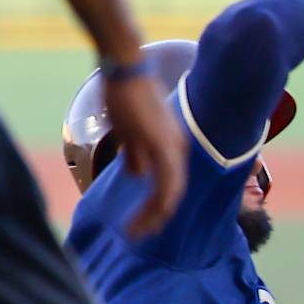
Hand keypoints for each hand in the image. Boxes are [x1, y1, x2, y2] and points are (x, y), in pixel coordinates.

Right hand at [100, 68, 186, 236]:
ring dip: (152, 217)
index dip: (162, 207)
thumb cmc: (127, 95)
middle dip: (158, 218)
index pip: (173, 184)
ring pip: (170, 194)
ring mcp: (168, 147)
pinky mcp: (156, 145)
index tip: (147, 223)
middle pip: (174, 194)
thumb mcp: (132, 130)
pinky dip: (153, 205)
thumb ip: (136, 153)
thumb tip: (136, 175)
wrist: (126, 67)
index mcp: (174, 146)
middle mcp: (177, 149)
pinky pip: (162, 183)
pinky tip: (138, 217)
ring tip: (135, 233)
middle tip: (140, 236)